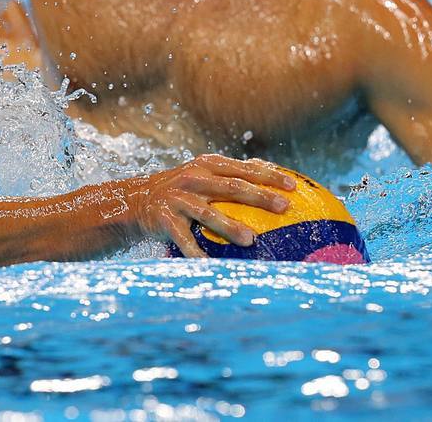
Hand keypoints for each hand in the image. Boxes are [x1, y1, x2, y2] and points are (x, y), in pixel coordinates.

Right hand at [128, 154, 294, 257]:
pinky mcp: (165, 219)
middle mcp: (192, 178)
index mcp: (206, 165)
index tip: (294, 187)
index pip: (243, 169)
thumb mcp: (202, 173)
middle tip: (284, 207)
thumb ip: (231, 173)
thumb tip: (270, 169)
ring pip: (208, 213)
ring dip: (230, 226)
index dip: (269, 176)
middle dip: (259, 196)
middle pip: (231, 187)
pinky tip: (211, 266)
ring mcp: (177, 198)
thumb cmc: (181, 189)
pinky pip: (184, 240)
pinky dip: (197, 254)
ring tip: (251, 239)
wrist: (137, 201)